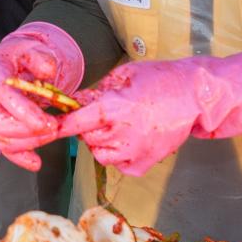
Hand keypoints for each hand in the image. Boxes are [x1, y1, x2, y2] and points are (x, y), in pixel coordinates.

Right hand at [0, 23, 84, 170]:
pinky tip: (37, 162)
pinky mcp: (0, 129)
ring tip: (52, 133)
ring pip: (2, 139)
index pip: (2, 95)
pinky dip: (21, 158)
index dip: (22, 111)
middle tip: (54, 126)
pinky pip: (6, 149)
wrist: (13, 63)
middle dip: (28, 130)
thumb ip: (40, 55)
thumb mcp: (31, 46)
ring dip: (30, 142)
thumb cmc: (21, 56)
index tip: (45, 122)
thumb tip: (48, 72)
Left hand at [49, 62, 200, 176]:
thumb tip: (74, 101)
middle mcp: (122, 133)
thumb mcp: (123, 75)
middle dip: (87, 127)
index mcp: (114, 108)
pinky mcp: (146, 163)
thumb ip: (96, 90)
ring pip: (100, 155)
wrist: (195, 95)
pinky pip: (119, 165)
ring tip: (118, 127)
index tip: (46, 129)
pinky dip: (119, 156)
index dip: (59, 126)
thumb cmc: (159, 79)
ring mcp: (135, 151)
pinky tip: (130, 139)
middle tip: (104, 114)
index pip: (75, 123)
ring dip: (101, 143)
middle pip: (86, 138)